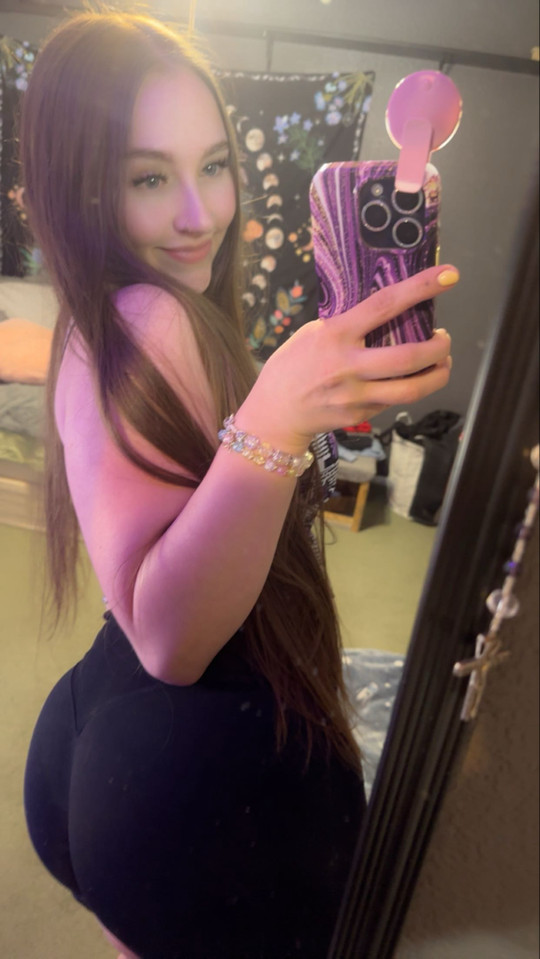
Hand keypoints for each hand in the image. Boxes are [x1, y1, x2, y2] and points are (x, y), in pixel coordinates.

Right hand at [238, 265, 456, 453]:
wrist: (274, 414)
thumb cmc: (292, 367)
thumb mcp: (311, 334)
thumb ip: (345, 325)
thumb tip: (384, 312)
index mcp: (336, 334)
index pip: (385, 304)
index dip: (420, 287)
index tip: (449, 276)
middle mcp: (348, 365)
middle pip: (409, 356)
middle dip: (439, 347)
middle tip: (445, 338)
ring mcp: (356, 395)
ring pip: (412, 389)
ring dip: (438, 374)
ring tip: (442, 363)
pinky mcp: (360, 415)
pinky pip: (395, 401)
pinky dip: (411, 388)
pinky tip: (412, 380)